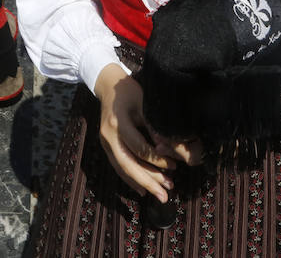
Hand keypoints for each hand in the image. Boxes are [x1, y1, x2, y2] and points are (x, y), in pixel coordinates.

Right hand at [93, 64, 174, 200]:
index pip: (138, 147)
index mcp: (118, 123)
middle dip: (148, 181)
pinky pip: (118, 166)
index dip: (157, 159)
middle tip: (166, 195)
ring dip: (142, 183)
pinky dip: (131, 179)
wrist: (107, 85)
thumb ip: (153, 124)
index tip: (174, 166)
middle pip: (128, 164)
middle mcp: (108, 136)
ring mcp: (105, 143)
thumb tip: (169, 147)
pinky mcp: (107, 146)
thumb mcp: (144, 103)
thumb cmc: (130, 92)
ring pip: (123, 168)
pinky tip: (143, 190)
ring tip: (160, 193)